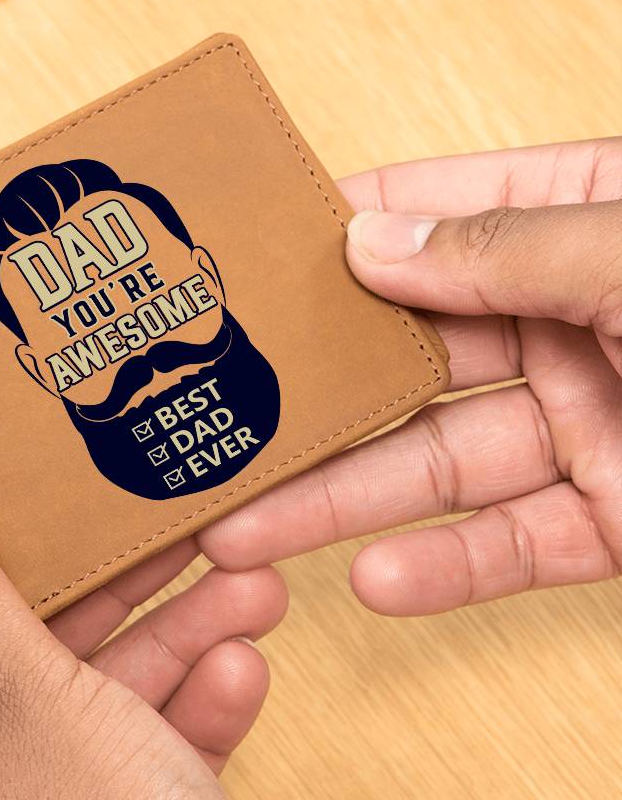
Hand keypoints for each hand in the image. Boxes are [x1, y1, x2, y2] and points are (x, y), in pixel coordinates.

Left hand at [0, 443, 286, 799]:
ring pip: (97, 704)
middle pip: (25, 654)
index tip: (56, 490)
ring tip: (244, 584)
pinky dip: (191, 715)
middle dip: (123, 594)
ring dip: (177, 642)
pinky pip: (140, 763)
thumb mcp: (16, 696)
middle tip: (176, 531)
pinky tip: (243, 668)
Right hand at [200, 138, 620, 614]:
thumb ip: (511, 246)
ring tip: (244, 528)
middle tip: (216, 416)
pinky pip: (515, 547)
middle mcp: (570, 327)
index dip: (341, 232)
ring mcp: (590, 426)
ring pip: (439, 466)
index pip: (435, 219)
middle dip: (313, 399)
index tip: (247, 258)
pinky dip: (446, 570)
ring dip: (342, 503)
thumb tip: (374, 238)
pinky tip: (373, 581)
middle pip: (409, 361)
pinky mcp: (615, 522)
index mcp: (578, 230)